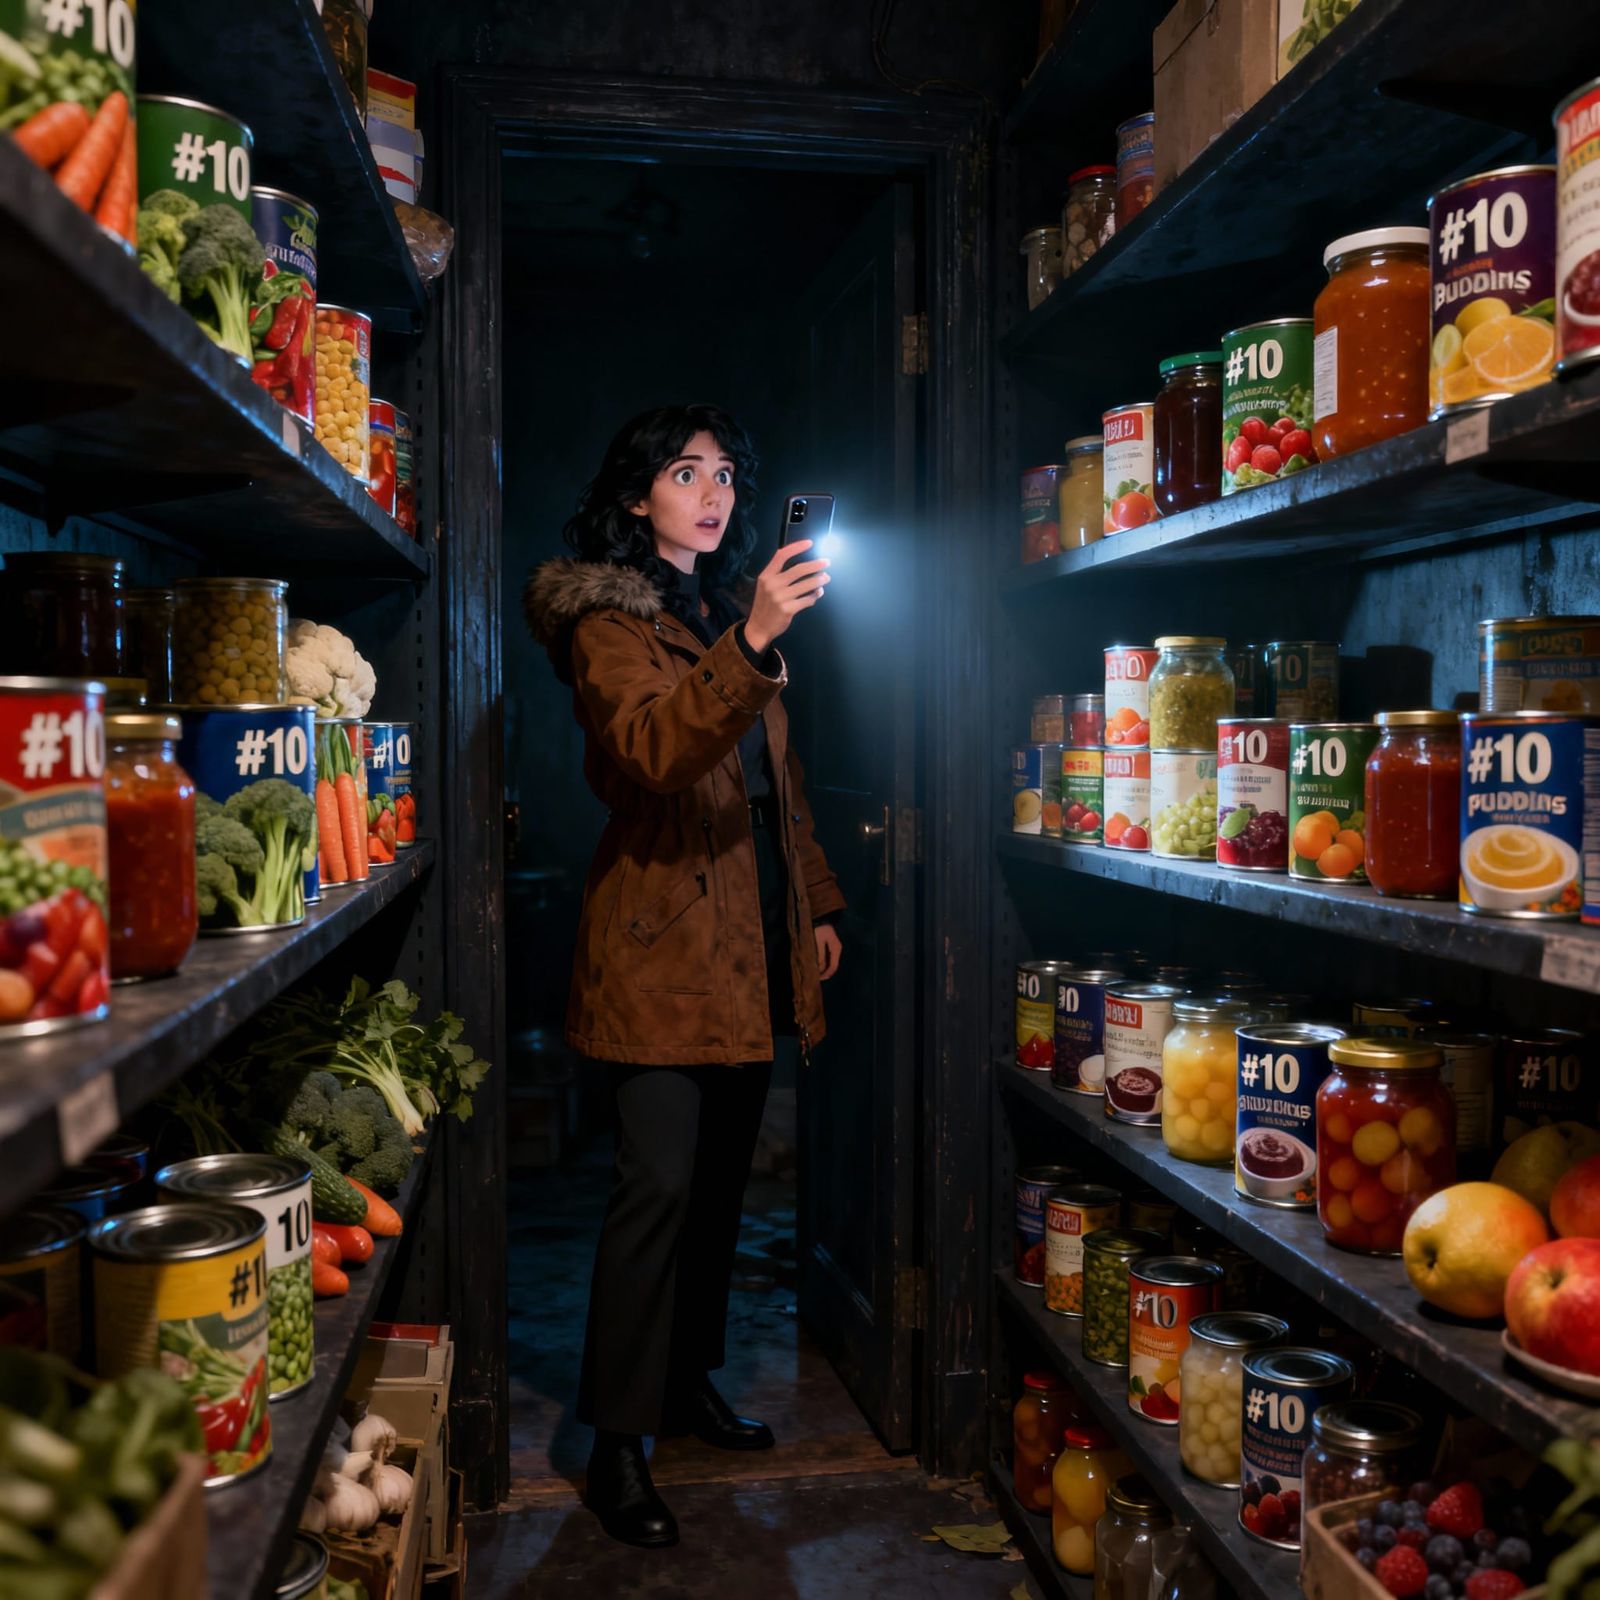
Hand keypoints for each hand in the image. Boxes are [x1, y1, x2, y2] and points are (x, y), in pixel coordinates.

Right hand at [745, 539, 829, 655]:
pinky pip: (807, 600)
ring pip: (806, 585)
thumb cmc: (765, 604)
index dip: (797, 547)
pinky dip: (814, 596)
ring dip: (819, 580)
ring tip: (826, 578)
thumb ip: (780, 574)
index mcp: (766, 576)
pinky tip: (817, 593)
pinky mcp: (788, 610)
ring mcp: (780, 598)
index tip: (810, 543)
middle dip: (815, 565)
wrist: (759, 627)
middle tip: (826, 562)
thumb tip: (804, 565)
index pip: (781, 555)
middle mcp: (772, 584)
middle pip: (798, 569)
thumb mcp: (766, 586)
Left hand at [815, 923, 841, 980]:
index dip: (826, 974)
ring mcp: (833, 948)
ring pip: (829, 963)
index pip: (833, 967)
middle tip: (814, 979)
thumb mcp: (818, 942)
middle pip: (832, 966)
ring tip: (814, 973)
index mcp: (836, 949)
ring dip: (822, 969)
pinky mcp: (828, 946)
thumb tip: (819, 968)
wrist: (819, 917)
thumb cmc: (818, 929)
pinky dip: (822, 963)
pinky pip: (826, 958)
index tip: (817, 979)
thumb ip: (819, 955)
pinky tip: (815, 965)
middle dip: (824, 973)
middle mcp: (837, 950)